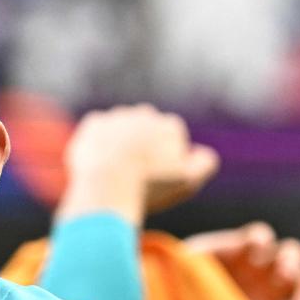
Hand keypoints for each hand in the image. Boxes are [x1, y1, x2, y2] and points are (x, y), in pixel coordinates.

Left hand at [56, 104, 218, 224]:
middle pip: (146, 133)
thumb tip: (203, 154)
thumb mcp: (187, 181)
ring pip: (121, 132)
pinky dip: (98, 146)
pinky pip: (98, 133)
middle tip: (134, 176)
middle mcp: (146, 113)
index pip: (171, 141)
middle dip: (143, 149)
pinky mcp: (94, 122)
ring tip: (115, 173)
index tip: (154, 179)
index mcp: (170, 125)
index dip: (165, 162)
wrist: (105, 185)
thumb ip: (204, 164)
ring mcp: (119, 116)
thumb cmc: (149, 187)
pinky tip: (99, 165)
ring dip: (120, 146)